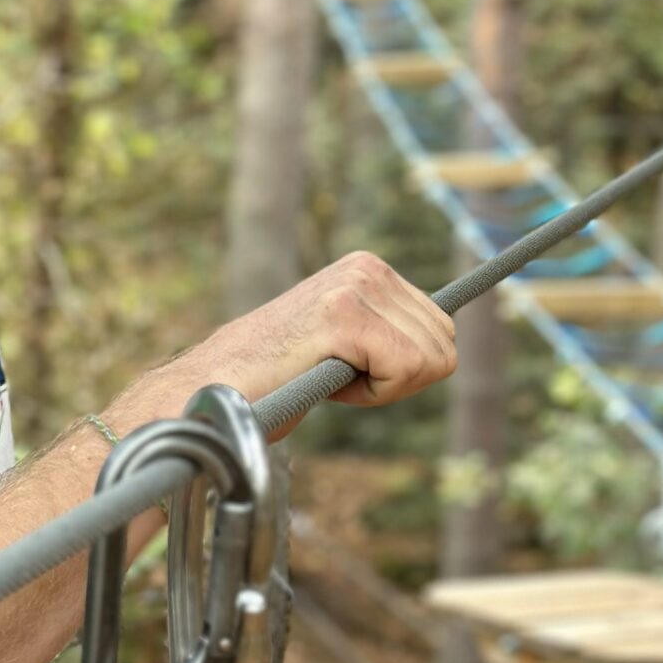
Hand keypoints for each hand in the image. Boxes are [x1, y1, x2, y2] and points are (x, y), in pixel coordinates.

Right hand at [111, 251, 455, 431]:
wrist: (215, 390)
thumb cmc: (278, 378)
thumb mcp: (347, 343)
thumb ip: (389, 333)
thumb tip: (447, 347)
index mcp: (369, 268)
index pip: (441, 327)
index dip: (405, 369)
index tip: (354, 370)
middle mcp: (367, 268)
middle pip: (443, 345)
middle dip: (400, 378)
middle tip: (341, 377)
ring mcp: (355, 288)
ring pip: (429, 360)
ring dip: (382, 387)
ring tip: (329, 376)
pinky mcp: (344, 317)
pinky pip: (405, 370)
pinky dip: (371, 394)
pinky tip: (328, 383)